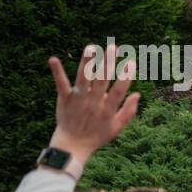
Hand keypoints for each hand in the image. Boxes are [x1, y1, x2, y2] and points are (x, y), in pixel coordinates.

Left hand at [48, 43, 139, 164]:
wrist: (73, 145)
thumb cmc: (97, 136)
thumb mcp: (117, 127)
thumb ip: (128, 111)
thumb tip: (138, 94)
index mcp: (107, 110)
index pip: (118, 91)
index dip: (125, 77)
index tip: (131, 62)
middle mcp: (93, 103)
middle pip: (102, 80)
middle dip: (108, 62)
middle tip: (113, 46)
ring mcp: (78, 100)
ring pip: (83, 78)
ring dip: (87, 62)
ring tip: (91, 47)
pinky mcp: (64, 99)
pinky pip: (61, 84)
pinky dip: (57, 72)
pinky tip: (53, 59)